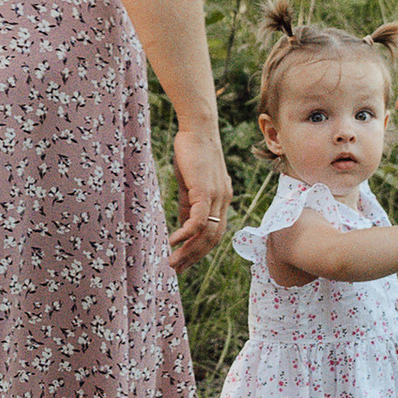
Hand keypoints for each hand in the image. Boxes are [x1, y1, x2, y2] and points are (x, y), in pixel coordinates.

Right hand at [168, 119, 231, 271]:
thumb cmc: (191, 152)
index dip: (200, 250)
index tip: (185, 261)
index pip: (215, 232)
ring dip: (189, 251)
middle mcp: (224, 200)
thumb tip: (184, 227)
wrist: (198, 128)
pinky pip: (199, 220)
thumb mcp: (189, 183)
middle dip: (195, 257)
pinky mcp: (206, 191)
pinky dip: (187, 234)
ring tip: (173, 262)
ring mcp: (217, 196)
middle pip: (213, 239)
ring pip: (207, 234)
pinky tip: (173, 241)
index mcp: (222, 199)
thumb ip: (188, 205)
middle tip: (177, 269)